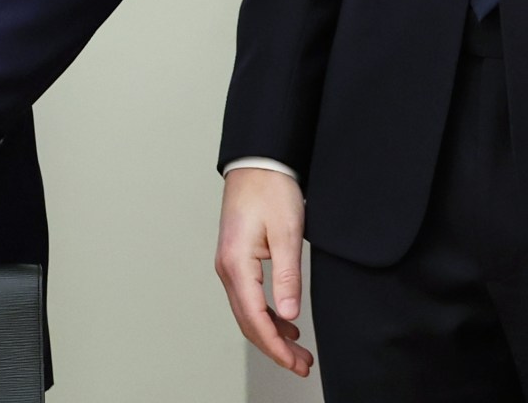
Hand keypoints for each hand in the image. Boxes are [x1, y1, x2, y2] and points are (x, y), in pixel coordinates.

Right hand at [216, 167, 313, 376]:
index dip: (276, 346)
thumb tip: (289, 314)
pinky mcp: (237, 260)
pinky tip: (285, 322)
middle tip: (301, 365)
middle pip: (249, 322)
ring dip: (272, 334)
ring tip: (297, 351)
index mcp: (237, 265)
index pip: (256, 319)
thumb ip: (288, 275)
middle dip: (275, 348)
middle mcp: (227, 269)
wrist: (258, 161)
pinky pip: (249, 298)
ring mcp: (229, 265)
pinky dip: (267, 315)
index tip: (295, 362)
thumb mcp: (288, 232)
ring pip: (248, 313)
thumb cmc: (271, 189)